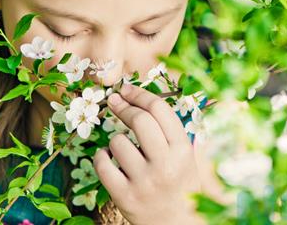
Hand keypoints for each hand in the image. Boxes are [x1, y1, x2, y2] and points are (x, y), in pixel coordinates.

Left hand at [93, 84, 205, 224]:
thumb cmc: (179, 185)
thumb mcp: (185, 157)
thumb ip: (169, 131)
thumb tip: (139, 99)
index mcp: (183, 151)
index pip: (160, 110)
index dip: (139, 94)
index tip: (126, 89)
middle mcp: (165, 165)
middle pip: (139, 120)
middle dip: (123, 106)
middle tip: (113, 101)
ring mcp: (144, 182)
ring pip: (117, 141)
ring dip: (115, 140)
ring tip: (123, 150)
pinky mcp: (124, 197)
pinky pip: (101, 164)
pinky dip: (100, 157)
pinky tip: (108, 159)